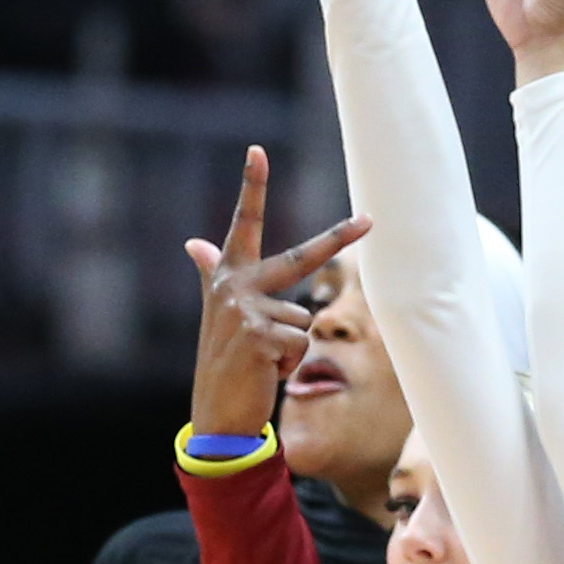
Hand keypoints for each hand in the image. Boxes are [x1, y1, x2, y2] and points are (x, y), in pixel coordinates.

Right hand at [184, 146, 365, 442]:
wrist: (215, 413)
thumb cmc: (224, 361)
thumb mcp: (217, 313)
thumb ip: (210, 273)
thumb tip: (194, 242)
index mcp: (228, 277)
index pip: (243, 225)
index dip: (252, 186)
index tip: (257, 151)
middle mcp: (234, 287)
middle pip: (301, 258)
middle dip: (339, 239)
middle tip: (370, 220)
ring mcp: (246, 311)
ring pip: (304, 319)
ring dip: (291, 348)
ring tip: (262, 363)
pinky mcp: (259, 337)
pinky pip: (300, 343)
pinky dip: (289, 365)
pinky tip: (264, 373)